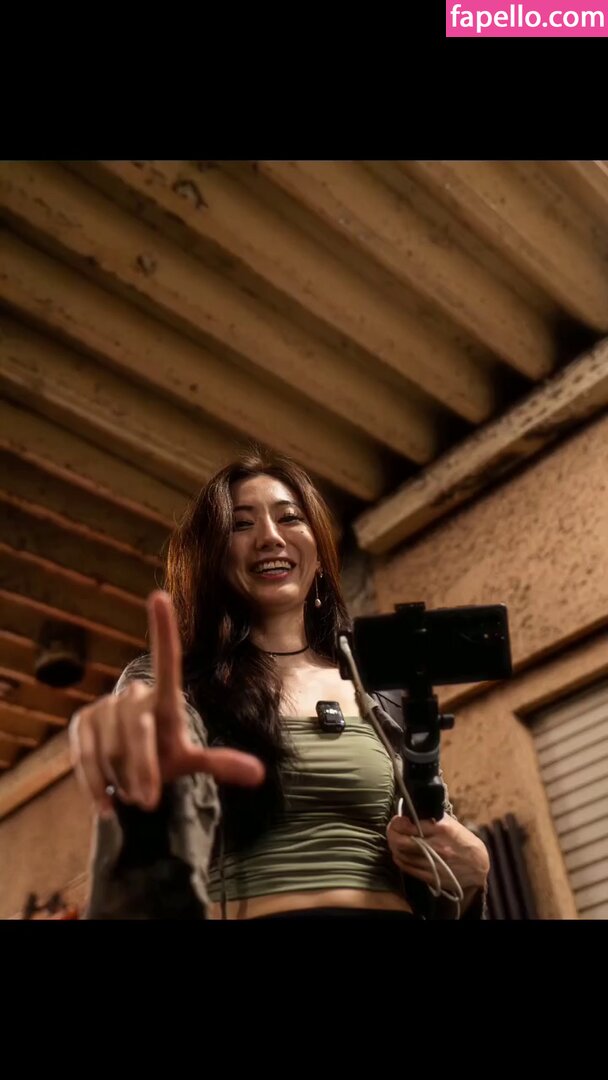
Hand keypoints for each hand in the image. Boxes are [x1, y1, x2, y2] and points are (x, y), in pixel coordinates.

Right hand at [69, 589, 264, 816]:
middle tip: (149, 800)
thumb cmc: (163, 760)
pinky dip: (95, 784)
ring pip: (111, 747)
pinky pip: (86, 756)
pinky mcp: (81, 724)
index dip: (162, 629)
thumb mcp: (191, 762)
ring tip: (132, 796)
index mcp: (165, 699)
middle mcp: (134, 696)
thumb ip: (220, 763)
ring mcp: (104, 708)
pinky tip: (105, 805)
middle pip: (138, 728)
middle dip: (143, 768)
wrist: (124, 777)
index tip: (159, 596)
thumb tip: (259, 774)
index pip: (167, 660)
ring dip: (122, 778)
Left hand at [387, 814, 489, 890]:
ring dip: (394, 847)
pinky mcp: (431, 876)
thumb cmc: (462, 841)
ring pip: (402, 856)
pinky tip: (400, 854)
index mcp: (440, 829)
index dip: (397, 823)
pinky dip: (400, 860)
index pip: (408, 826)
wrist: (478, 865)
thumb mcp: (450, 823)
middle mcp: (436, 846)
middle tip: (392, 831)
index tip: (396, 821)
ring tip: (396, 842)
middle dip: (392, 835)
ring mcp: (433, 863)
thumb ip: (430, 818)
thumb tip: (409, 812)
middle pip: (401, 842)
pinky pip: (407, 868)